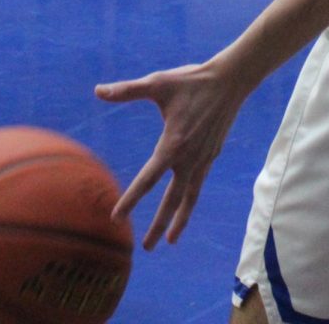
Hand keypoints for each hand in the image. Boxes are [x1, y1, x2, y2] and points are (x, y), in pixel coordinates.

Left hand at [94, 61, 243, 246]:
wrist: (230, 80)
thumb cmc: (191, 80)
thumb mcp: (158, 83)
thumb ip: (127, 90)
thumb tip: (98, 90)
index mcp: (173, 144)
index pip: (148, 179)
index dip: (131, 199)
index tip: (116, 217)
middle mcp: (189, 158)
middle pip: (172, 200)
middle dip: (159, 225)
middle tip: (147, 247)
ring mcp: (203, 158)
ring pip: (189, 197)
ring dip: (179, 220)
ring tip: (171, 240)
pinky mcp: (212, 154)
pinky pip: (199, 183)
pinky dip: (191, 199)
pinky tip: (185, 204)